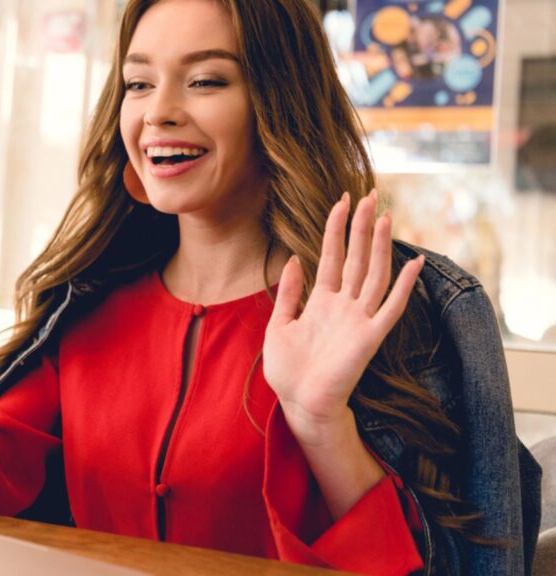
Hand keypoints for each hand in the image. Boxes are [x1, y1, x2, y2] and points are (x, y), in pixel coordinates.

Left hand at [263, 190, 424, 445]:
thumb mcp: (279, 324)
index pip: (332, 256)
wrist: (299, 403)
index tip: (342, 200)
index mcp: (321, 301)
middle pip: (356, 258)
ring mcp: (358, 320)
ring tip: (385, 216)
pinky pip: (390, 308)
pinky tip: (412, 263)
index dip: (336, 228)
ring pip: (373, 274)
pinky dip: (402, 287)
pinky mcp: (369, 338)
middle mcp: (343, 305)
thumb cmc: (289, 370)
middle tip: (370, 195)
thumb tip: (293, 259)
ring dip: (380, 246)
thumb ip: (289, 293)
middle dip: (362, 226)